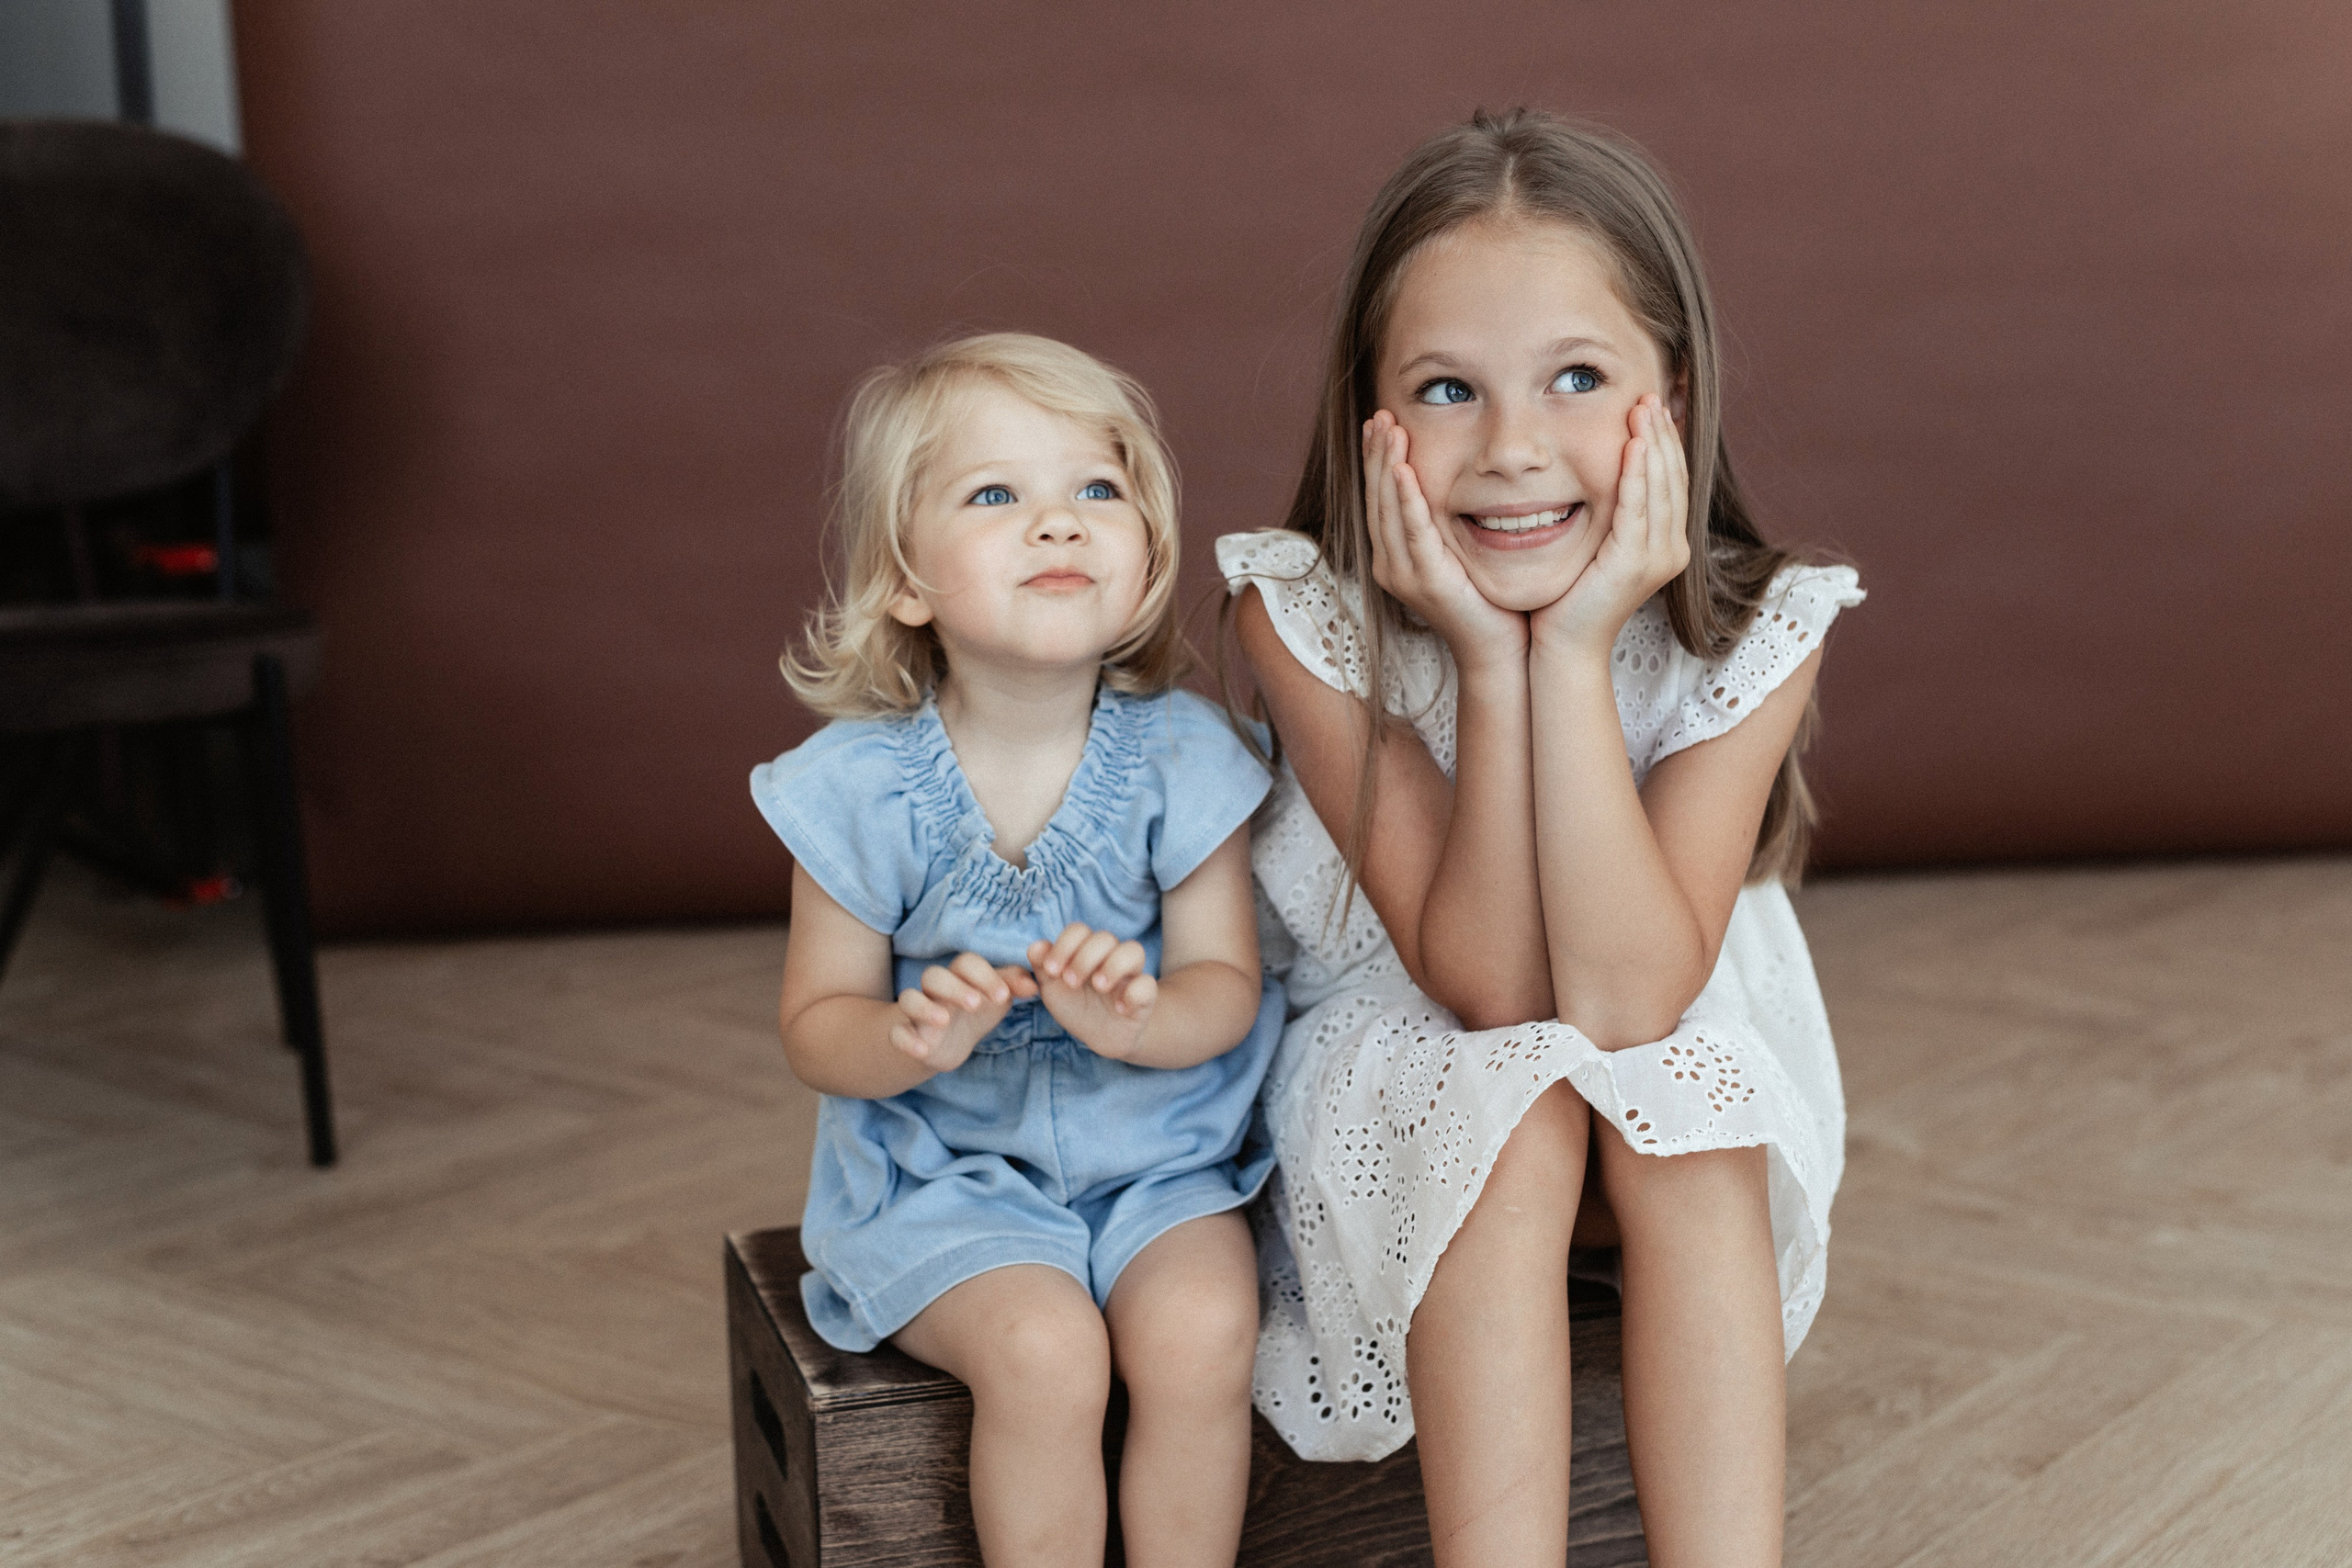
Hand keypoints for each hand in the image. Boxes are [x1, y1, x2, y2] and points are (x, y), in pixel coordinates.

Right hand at [890, 952, 1037, 1072]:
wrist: (949, 1041)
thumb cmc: (975, 1010)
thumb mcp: (995, 996)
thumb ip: (1013, 986)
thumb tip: (1035, 984)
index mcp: (960, 977)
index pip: (966, 963)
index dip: (984, 975)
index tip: (1003, 996)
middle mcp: (936, 990)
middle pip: (934, 975)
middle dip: (954, 987)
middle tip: (976, 1004)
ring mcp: (919, 1012)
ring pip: (909, 998)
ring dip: (924, 1007)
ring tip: (944, 1020)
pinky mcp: (908, 1034)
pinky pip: (897, 1033)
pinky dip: (905, 1040)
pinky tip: (922, 1050)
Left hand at [1027, 924, 1156, 1061]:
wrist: (1102, 1036)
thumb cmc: (1077, 1005)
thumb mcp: (1053, 989)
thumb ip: (1043, 968)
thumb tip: (1036, 946)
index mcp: (1087, 951)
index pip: (1079, 930)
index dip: (1064, 944)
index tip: (1051, 970)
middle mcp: (1110, 957)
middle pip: (1105, 937)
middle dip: (1084, 958)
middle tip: (1071, 982)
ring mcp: (1130, 976)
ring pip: (1133, 950)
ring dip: (1112, 966)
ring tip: (1098, 987)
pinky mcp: (1144, 998)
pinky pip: (1148, 985)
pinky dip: (1134, 994)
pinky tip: (1119, 1008)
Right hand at [1364, 412, 1527, 672]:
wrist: (1501, 652)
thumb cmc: (1490, 603)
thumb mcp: (1464, 553)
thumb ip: (1452, 522)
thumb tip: (1462, 483)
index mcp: (1396, 557)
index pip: (1381, 498)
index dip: (1378, 459)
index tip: (1382, 423)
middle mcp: (1391, 565)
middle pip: (1376, 498)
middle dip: (1377, 453)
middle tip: (1380, 414)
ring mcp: (1404, 575)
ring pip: (1388, 509)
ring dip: (1386, 465)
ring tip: (1387, 428)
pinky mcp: (1426, 581)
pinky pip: (1413, 532)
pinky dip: (1406, 499)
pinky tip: (1403, 470)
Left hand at [1530, 396, 1690, 657]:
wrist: (1563, 647)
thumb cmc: (1569, 599)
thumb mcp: (1595, 547)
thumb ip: (1608, 514)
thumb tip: (1600, 476)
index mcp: (1665, 545)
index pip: (1671, 482)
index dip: (1665, 442)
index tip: (1652, 406)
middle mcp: (1671, 550)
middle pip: (1673, 478)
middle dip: (1663, 433)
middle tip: (1650, 395)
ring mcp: (1657, 557)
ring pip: (1661, 487)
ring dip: (1653, 443)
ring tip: (1643, 407)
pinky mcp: (1633, 562)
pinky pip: (1638, 507)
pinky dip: (1636, 473)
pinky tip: (1633, 444)